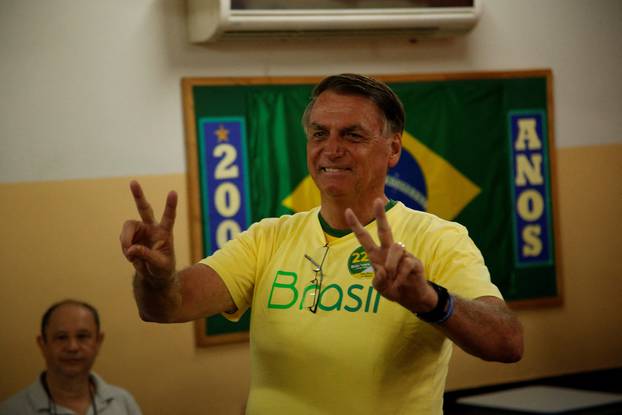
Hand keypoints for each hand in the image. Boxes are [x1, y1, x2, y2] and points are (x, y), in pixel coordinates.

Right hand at [120, 181, 177, 283]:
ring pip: (128, 228)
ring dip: (126, 240)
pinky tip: (131, 255)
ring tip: (130, 254)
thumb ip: (146, 256)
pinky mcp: (130, 237)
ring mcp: (140, 231)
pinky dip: (125, 248)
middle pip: (144, 208)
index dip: (170, 205)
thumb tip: (131, 248)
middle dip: (138, 195)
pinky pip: (123, 239)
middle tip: (133, 182)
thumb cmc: (162, 268)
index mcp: (165, 232)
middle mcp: (152, 227)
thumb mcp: (159, 264)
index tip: (173, 192)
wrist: (154, 274)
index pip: (169, 216)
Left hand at [344, 198, 437, 313]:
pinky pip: (406, 263)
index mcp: (376, 255)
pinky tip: (401, 282)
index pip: (364, 238)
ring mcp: (403, 255)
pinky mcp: (414, 261)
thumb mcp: (381, 289)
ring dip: (391, 265)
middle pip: (384, 230)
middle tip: (377, 200)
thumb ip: (378, 281)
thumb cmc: (394, 289)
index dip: (356, 226)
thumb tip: (383, 270)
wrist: (413, 298)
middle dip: (380, 215)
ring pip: (395, 249)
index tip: (348, 211)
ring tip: (393, 279)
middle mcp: (388, 251)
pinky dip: (401, 276)